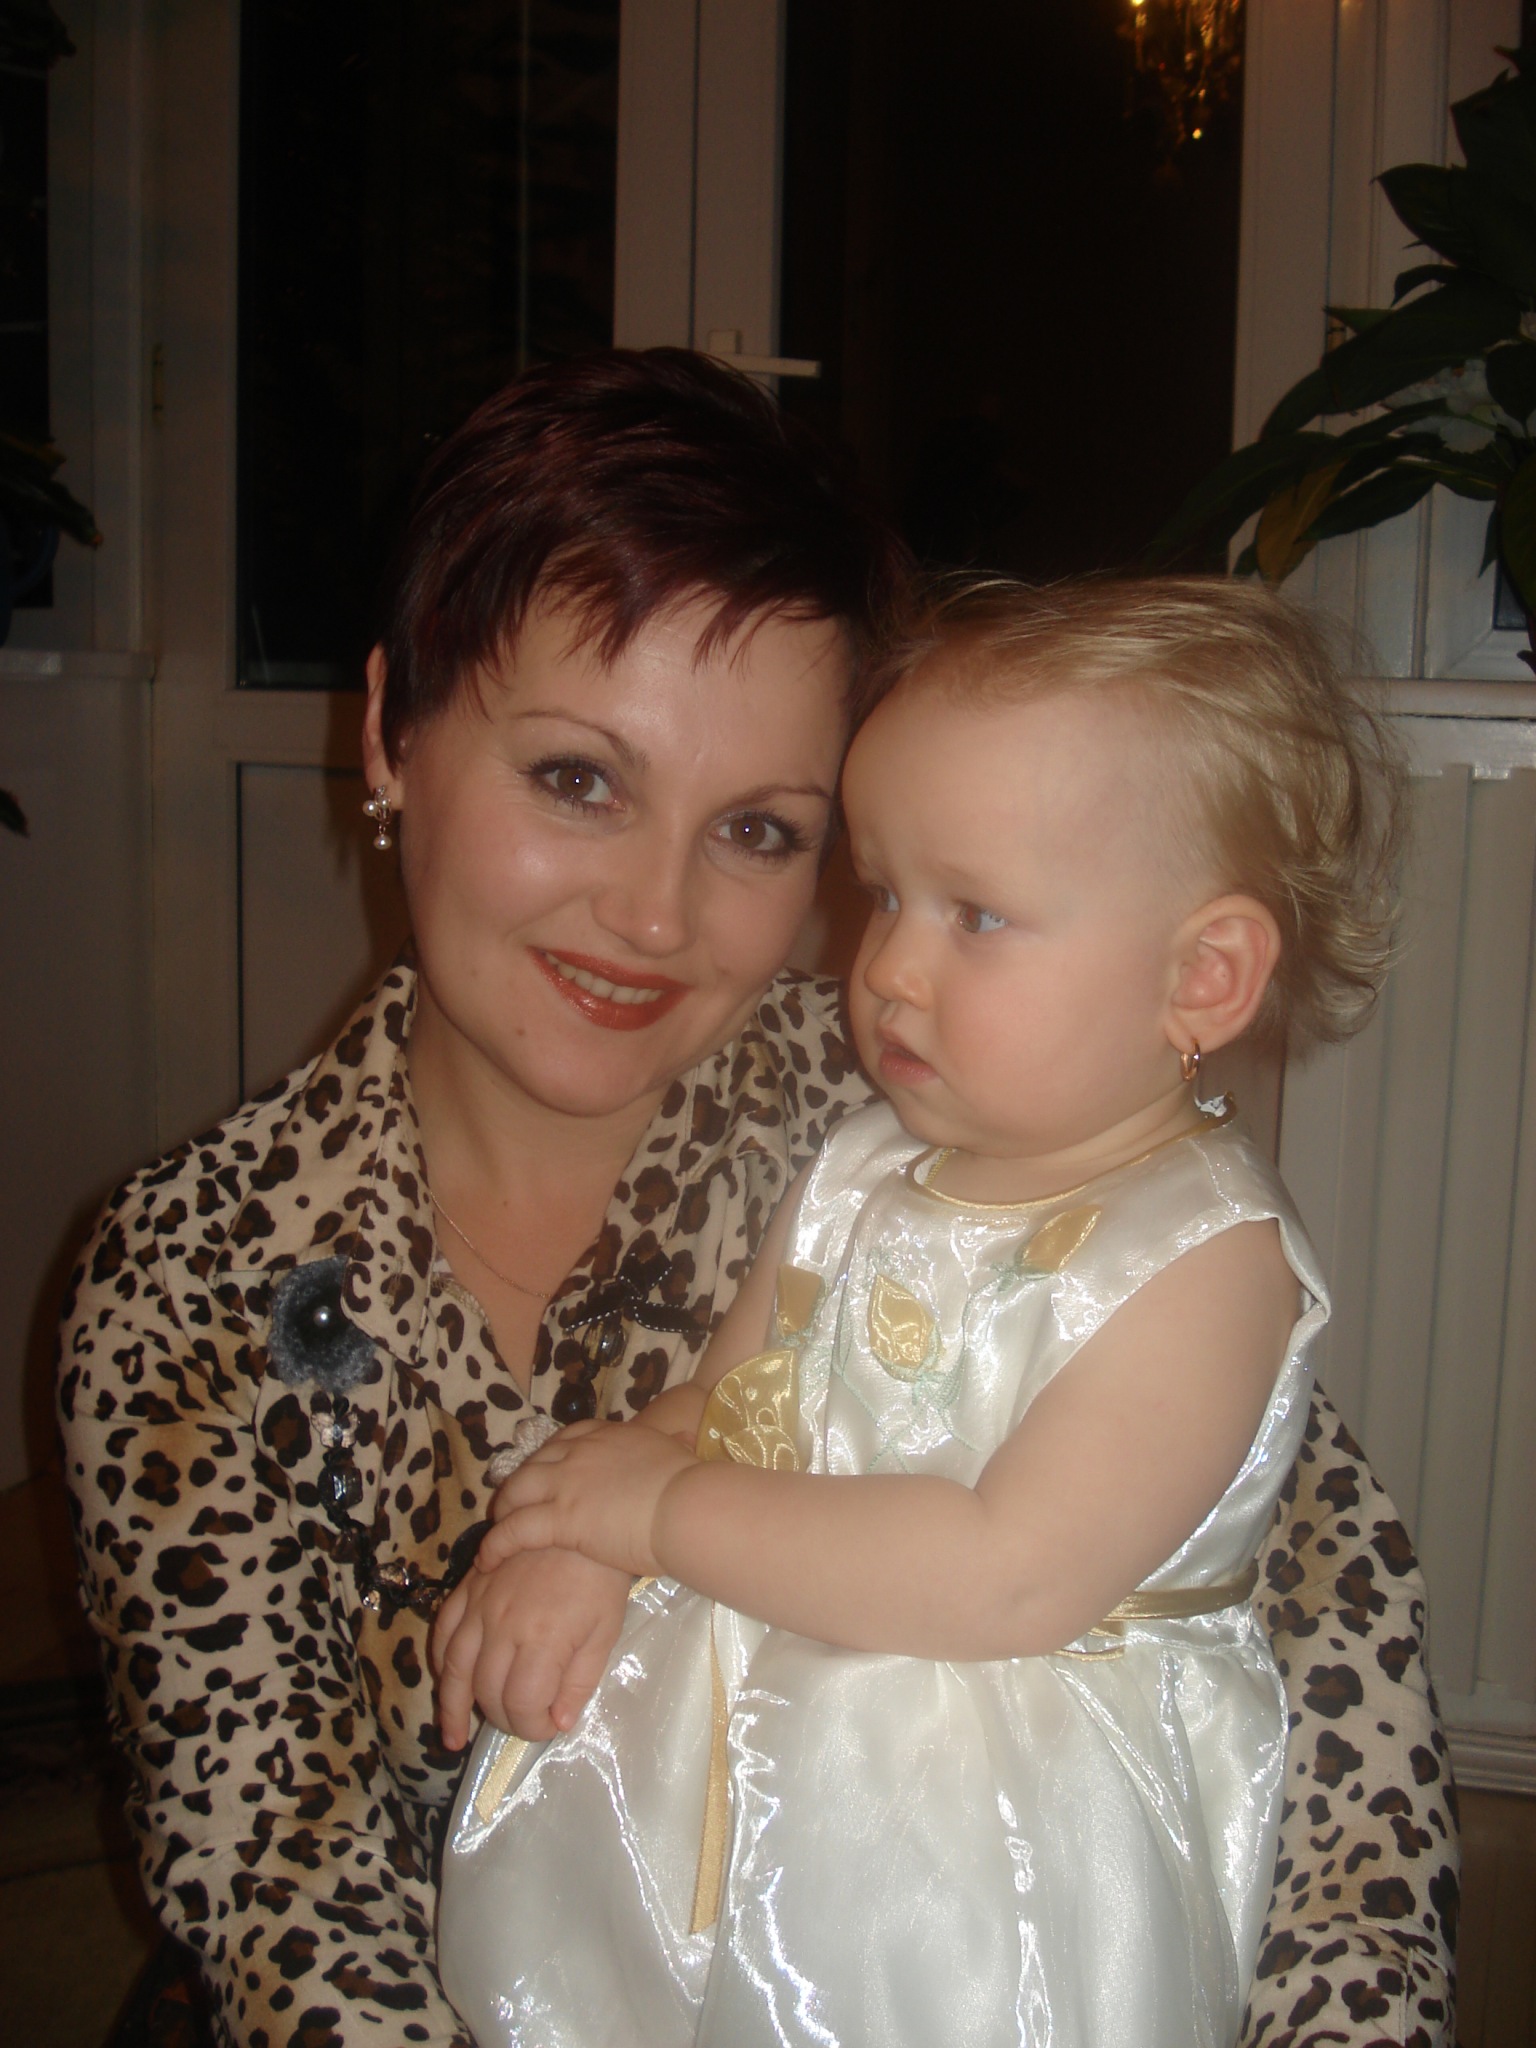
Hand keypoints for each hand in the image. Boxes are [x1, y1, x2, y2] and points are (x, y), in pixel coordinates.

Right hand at [431, 1544, 632, 1750]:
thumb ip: (580, 1681)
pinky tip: (445, 1679)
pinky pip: (443, 1628)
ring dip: (452, 1705)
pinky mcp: (470, 1585)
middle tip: (519, 1724)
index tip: (547, 1728)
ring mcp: (481, 1603)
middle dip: (502, 1719)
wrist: (584, 1516)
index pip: (522, 1704)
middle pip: (487, 1691)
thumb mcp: (605, 1632)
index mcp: (542, 1640)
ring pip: (454, 1666)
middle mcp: (502, 1625)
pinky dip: (439, 1659)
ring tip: (453, 1734)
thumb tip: (558, 1723)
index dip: (532, 1727)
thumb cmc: (601, 1578)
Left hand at [478, 1419, 696, 1577]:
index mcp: (609, 1435)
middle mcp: (580, 1452)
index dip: (553, 1455)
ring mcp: (565, 1483)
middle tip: (515, 1503)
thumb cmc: (691, 1486)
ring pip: (516, 1491)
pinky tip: (487, 1560)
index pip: (569, 1437)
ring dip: (503, 1509)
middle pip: (535, 1462)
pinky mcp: (558, 1518)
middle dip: (521, 1482)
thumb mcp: (675, 1453)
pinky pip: (514, 1530)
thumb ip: (666, 1449)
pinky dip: (496, 1544)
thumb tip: (683, 1441)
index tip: (550, 1470)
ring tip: (497, 1527)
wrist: (686, 1505)